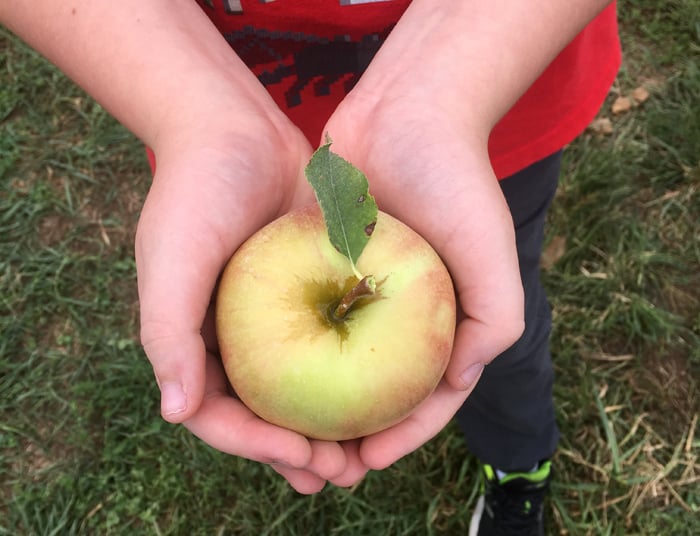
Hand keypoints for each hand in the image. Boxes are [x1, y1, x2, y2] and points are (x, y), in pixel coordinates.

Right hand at [135, 115, 368, 492]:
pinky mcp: (303, 289)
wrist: (233, 128)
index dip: (259, 449)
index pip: (219, 417)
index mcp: (192, 342)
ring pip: (298, 387)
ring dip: (327, 426)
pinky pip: (326, 343)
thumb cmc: (196, 192)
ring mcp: (267, 317)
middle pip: (263, 413)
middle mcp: (228, 337)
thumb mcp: (172, 259)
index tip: (307, 463)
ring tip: (363, 455)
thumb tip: (175, 413)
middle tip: (343, 474)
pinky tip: (380, 392)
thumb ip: (168, 333)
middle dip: (299, 452)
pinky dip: (347, 373)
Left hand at [321, 87, 524, 472]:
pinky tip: (265, 377)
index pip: (426, 396)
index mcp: (446, 321)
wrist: (409, 111)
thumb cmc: (456, 182)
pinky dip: (291, 351)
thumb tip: (457, 380)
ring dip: (316, 404)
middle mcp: (402, 314)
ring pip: (335, 364)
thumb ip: (496, 320)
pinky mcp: (326, 264)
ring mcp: (362, 291)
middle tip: (322, 467)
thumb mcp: (492, 253)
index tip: (365, 460)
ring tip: (289, 437)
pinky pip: (306, 317)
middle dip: (352, 435)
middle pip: (375, 391)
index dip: (401, 436)